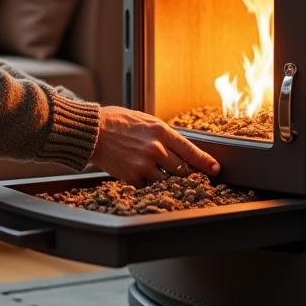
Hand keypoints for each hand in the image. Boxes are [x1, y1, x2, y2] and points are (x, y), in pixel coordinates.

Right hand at [89, 106, 219, 186]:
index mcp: (160, 131)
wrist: (91, 132)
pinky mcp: (132, 176)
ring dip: (163, 178)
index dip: (205, 161)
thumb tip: (178, 146)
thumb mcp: (144, 120)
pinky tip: (137, 172)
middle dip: (182, 171)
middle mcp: (155, 149)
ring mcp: (144, 164)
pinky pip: (147, 185)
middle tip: (178, 170)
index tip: (215, 169)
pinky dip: (145, 182)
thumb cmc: (116, 122)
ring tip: (152, 169)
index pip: (190, 150)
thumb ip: (162, 134)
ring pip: (165, 180)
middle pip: (181, 169)